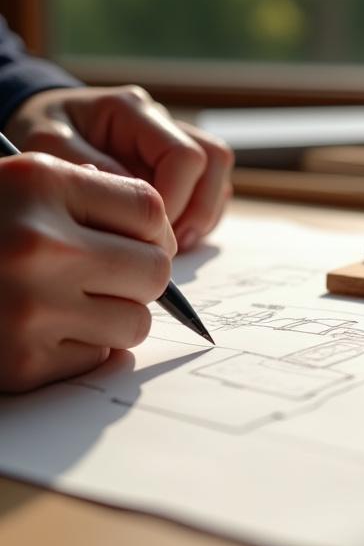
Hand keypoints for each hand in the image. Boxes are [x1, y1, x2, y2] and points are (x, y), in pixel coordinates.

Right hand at [0, 153, 176, 392]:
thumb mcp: (23, 182)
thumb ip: (90, 196)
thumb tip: (161, 236)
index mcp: (40, 184)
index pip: (149, 209)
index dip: (155, 230)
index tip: (142, 241)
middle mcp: (37, 245)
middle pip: (155, 271)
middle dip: (142, 276)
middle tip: (112, 274)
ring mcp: (28, 309)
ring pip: (134, 323)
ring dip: (117, 315)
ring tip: (77, 299)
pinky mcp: (20, 363)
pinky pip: (96, 357)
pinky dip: (82, 345)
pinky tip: (44, 326)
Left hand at [5, 86, 233, 250]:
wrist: (41, 127)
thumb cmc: (41, 134)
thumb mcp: (46, 146)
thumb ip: (87, 168)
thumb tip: (136, 202)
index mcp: (131, 111)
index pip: (184, 156)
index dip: (175, 200)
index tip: (146, 232)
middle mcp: (161, 123)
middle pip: (215, 161)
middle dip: (196, 211)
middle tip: (168, 244)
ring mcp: (173, 142)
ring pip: (219, 175)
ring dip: (203, 214)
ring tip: (174, 243)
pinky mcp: (176, 167)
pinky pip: (210, 190)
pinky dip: (200, 217)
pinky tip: (173, 236)